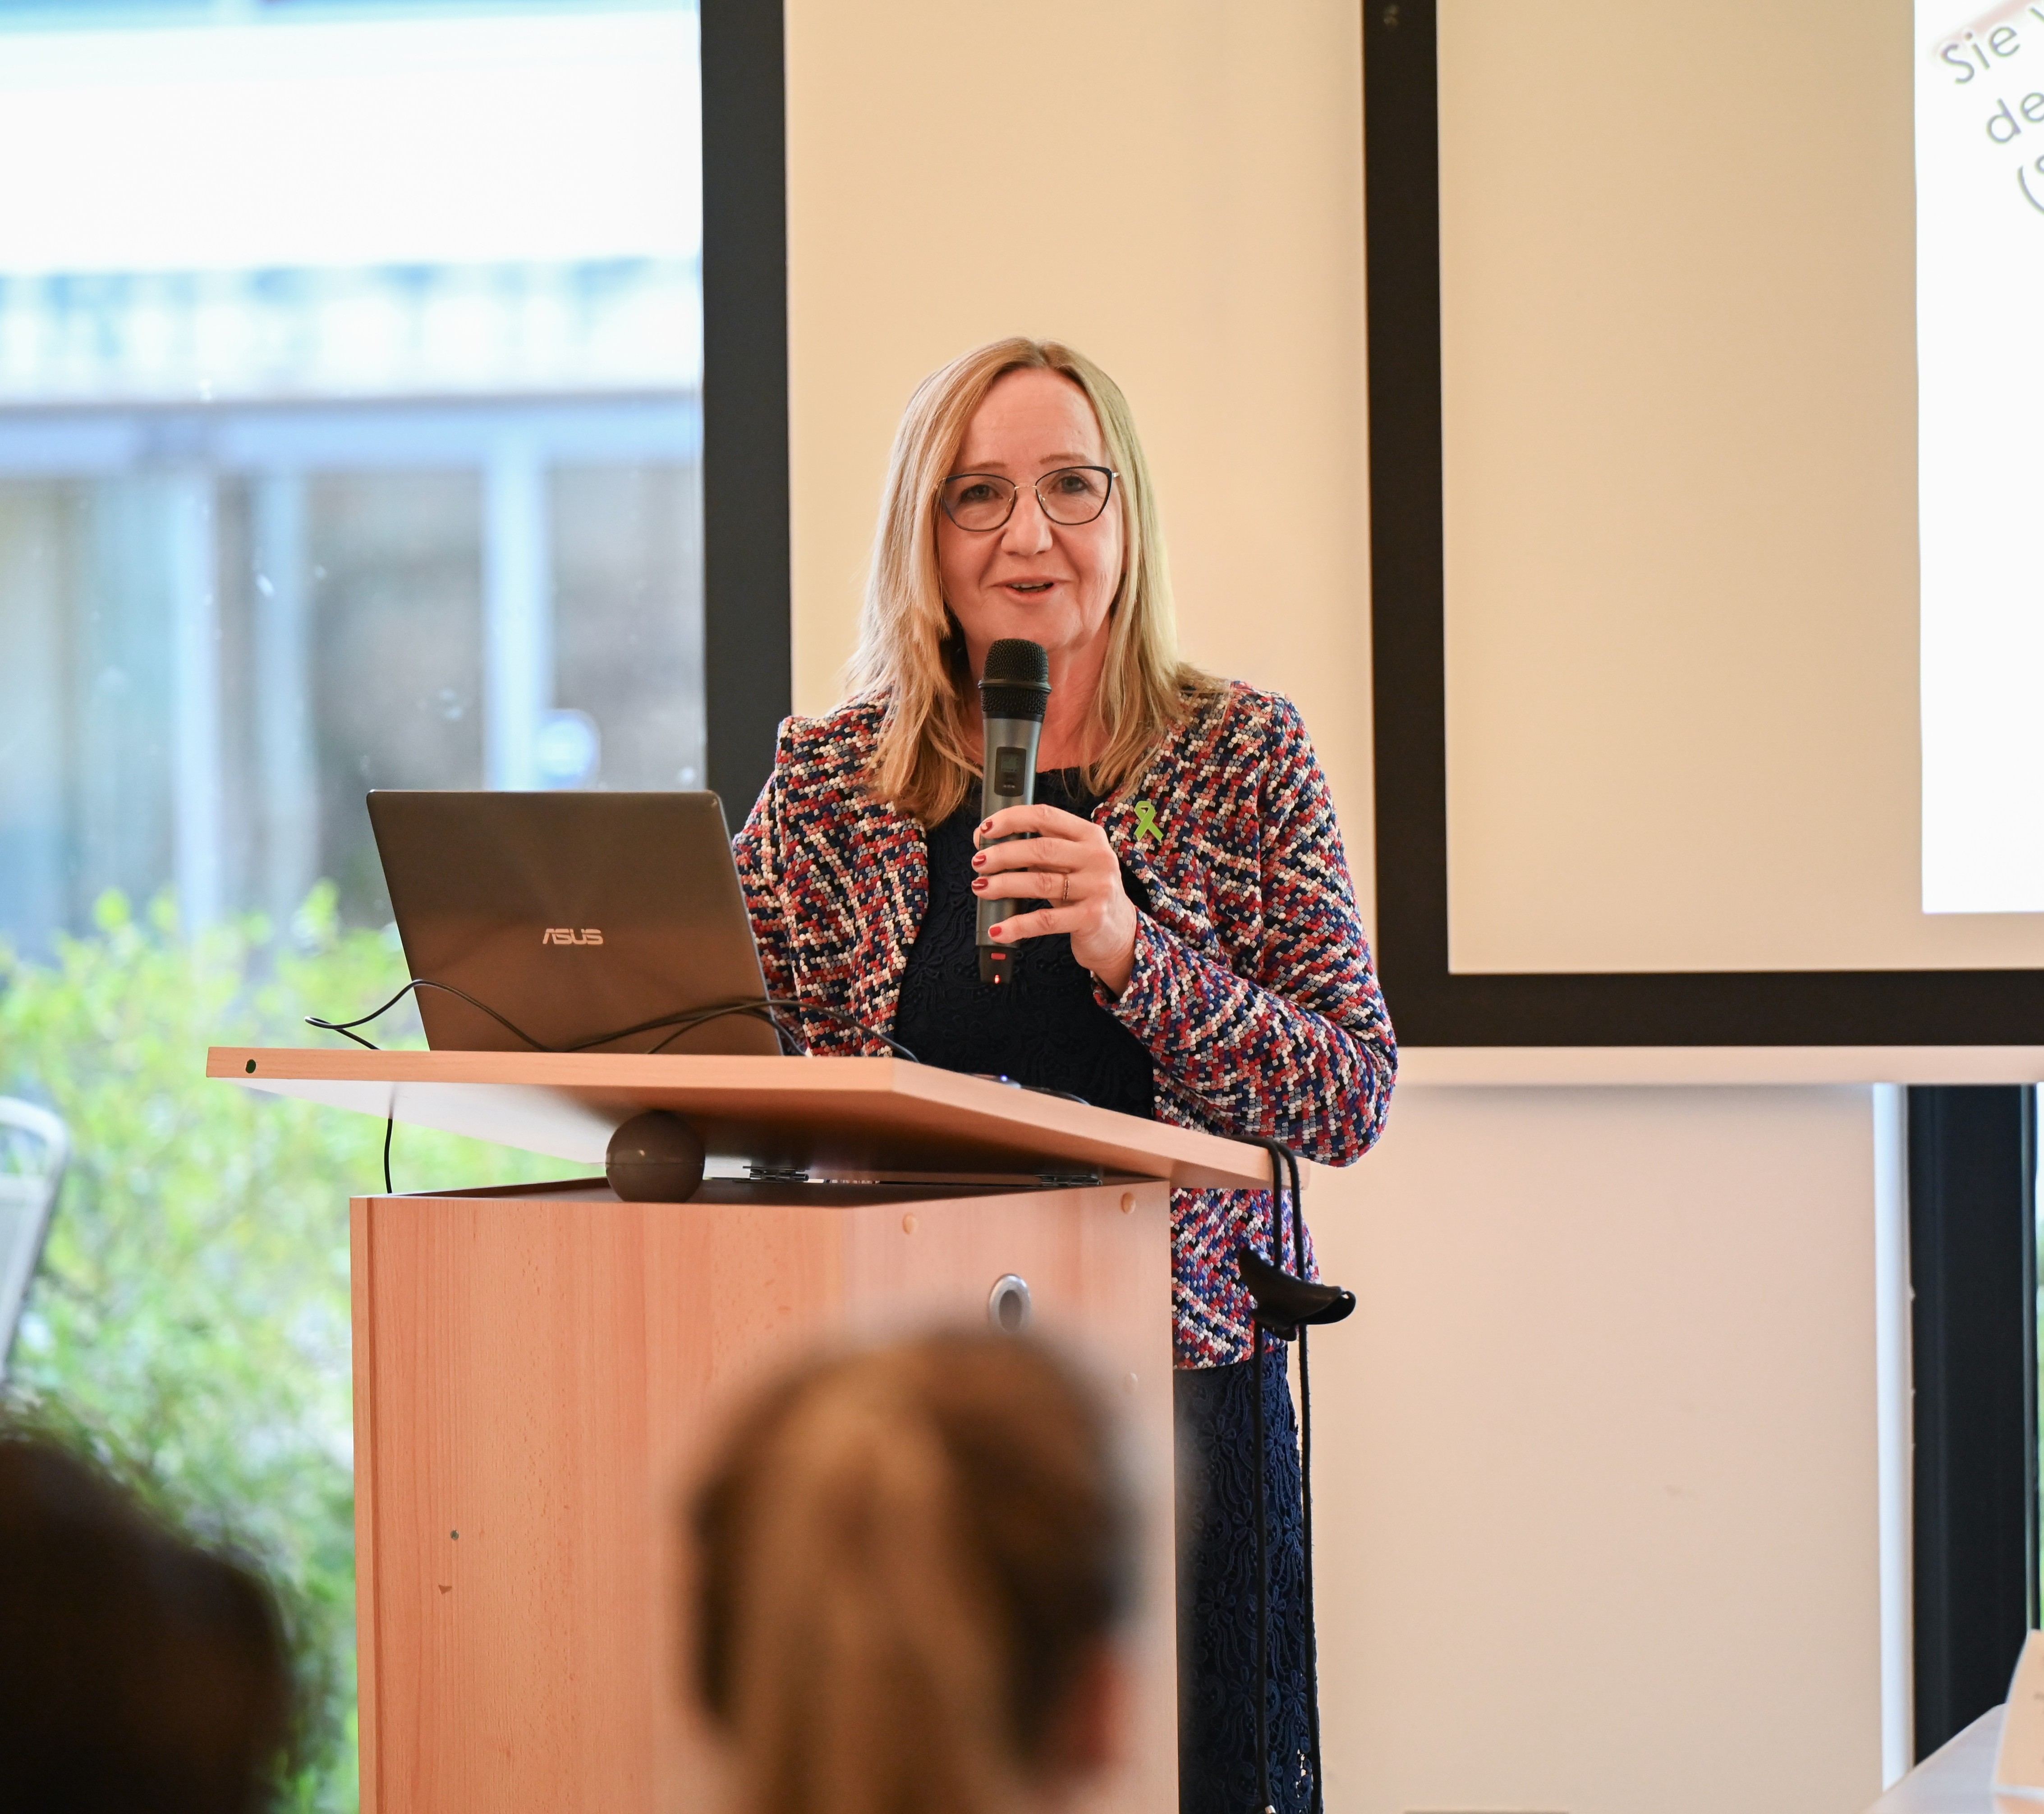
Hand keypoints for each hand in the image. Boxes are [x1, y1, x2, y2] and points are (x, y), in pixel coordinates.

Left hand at [972, 803, 1138, 996]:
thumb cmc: (1083, 891)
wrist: (1118, 932)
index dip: (1011, 819)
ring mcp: (1097, 887)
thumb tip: (985, 842)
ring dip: (1004, 885)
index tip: (985, 830)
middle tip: (978, 862)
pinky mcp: (1092, 918)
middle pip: (1040, 849)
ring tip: (980, 887)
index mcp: (1089, 835)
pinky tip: (998, 930)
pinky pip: (1045, 921)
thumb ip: (1036, 851)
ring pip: (1040, 883)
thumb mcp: (1068, 864)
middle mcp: (1097, 857)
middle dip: (1003, 854)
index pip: (1045, 816)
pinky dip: (1017, 926)